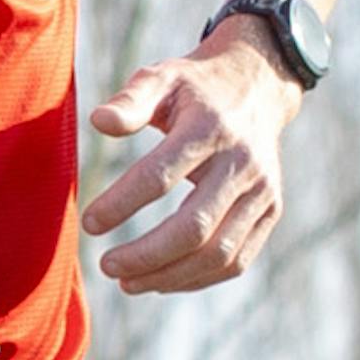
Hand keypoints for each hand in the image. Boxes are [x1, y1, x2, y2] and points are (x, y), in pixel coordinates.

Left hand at [83, 28, 303, 293]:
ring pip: (219, 252)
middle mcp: (242, 164)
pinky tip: (160, 280)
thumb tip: (99, 122)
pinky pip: (237, 259)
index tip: (89, 224)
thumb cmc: (195, 88)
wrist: (257, 87)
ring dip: (169, 275)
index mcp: (210, 128)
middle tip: (106, 265)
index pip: (160, 175)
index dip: (121, 204)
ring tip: (126, 282)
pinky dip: (198, 278)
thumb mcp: (161, 77)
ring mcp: (262, 192)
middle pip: (194, 226)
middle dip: (146, 254)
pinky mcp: (270, 211)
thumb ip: (130, 100)